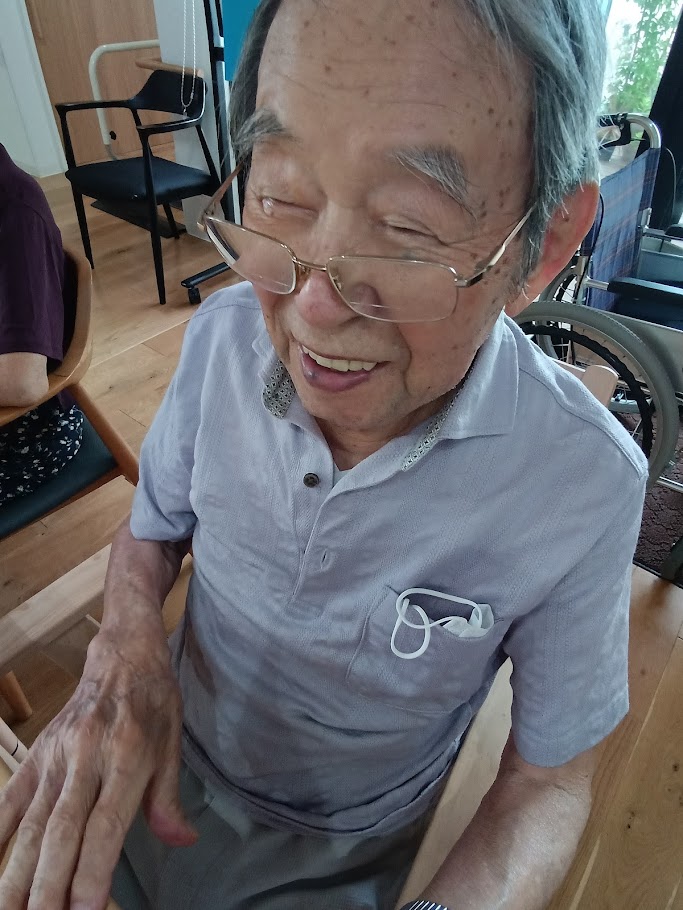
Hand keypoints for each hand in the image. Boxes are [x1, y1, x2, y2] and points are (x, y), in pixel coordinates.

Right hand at [0, 625, 196, 909]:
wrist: (123, 655)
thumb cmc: (154, 703)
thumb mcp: (174, 744)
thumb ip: (168, 798)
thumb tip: (181, 841)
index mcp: (128, 754)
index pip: (106, 823)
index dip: (94, 869)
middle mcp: (87, 756)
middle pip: (62, 831)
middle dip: (50, 886)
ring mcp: (56, 755)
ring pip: (31, 823)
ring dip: (18, 873)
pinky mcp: (36, 753)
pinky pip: (9, 800)